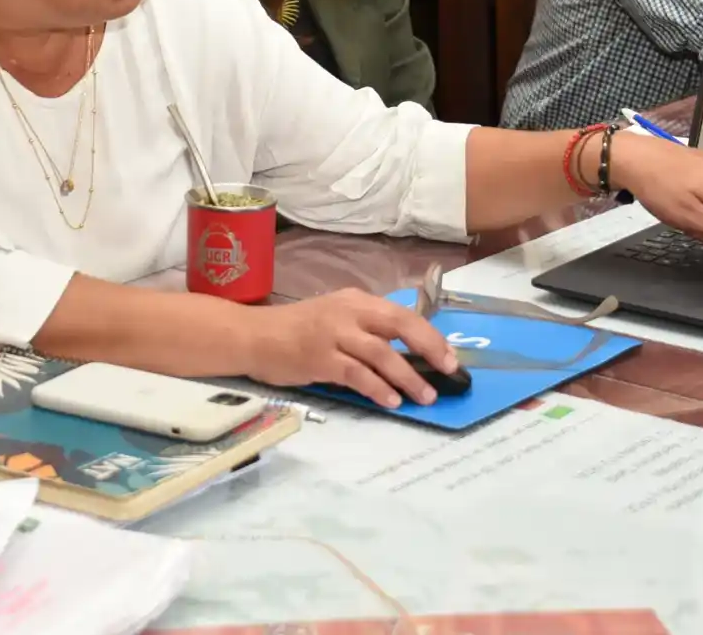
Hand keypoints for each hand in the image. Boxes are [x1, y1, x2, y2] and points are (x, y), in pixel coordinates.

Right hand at [243, 288, 457, 409]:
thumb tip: (405, 353)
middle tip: (448, 371)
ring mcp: (334, 335)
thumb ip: (366, 329)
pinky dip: (378, 388)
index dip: (430, 336)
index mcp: (356, 301)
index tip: (449, 357)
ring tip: (425, 396)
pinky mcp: (320, 358)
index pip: (402, 314)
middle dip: (429, 348)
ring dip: (407, 377)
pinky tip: (391, 401)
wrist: (253, 336)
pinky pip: (357, 375)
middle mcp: (348, 313)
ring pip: (382, 354)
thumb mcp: (335, 318)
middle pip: (399, 326)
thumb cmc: (296, 330)